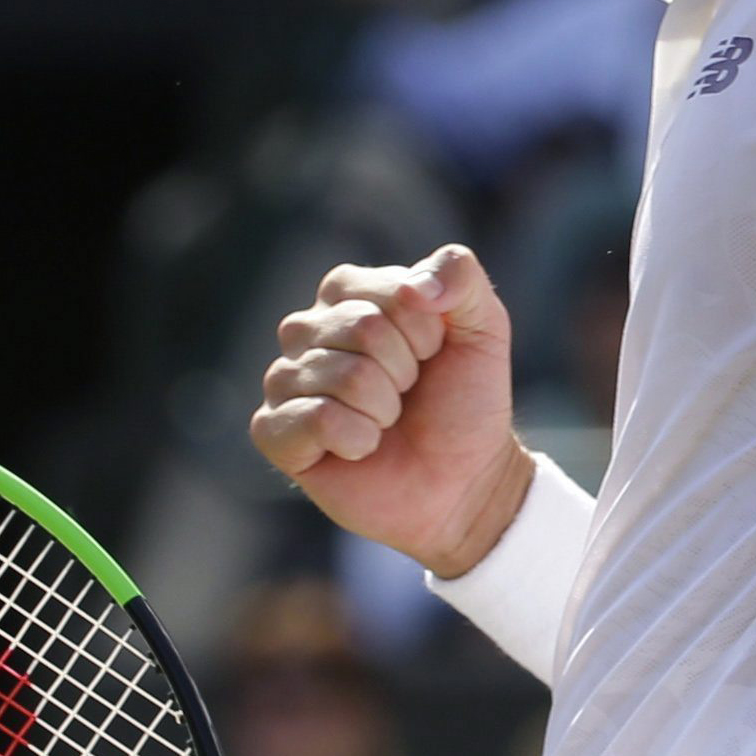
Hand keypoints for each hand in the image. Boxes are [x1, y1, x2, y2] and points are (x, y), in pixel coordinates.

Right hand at [249, 245, 530, 575]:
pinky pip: (317, 419)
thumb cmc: (464, 401)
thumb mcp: (483, 326)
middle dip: (406, 371)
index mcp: (349, 291)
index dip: (427, 332)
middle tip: (408, 394)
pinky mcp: (272, 430)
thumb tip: (414, 286)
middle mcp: (306, 328)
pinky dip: (357, 439)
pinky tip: (360, 447)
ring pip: (345, 376)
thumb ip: (460, 275)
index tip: (432, 356)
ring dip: (385, 409)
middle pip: (363, 329)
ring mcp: (284, 379)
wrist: (461, 481)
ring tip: (386, 421)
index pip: (392, 292)